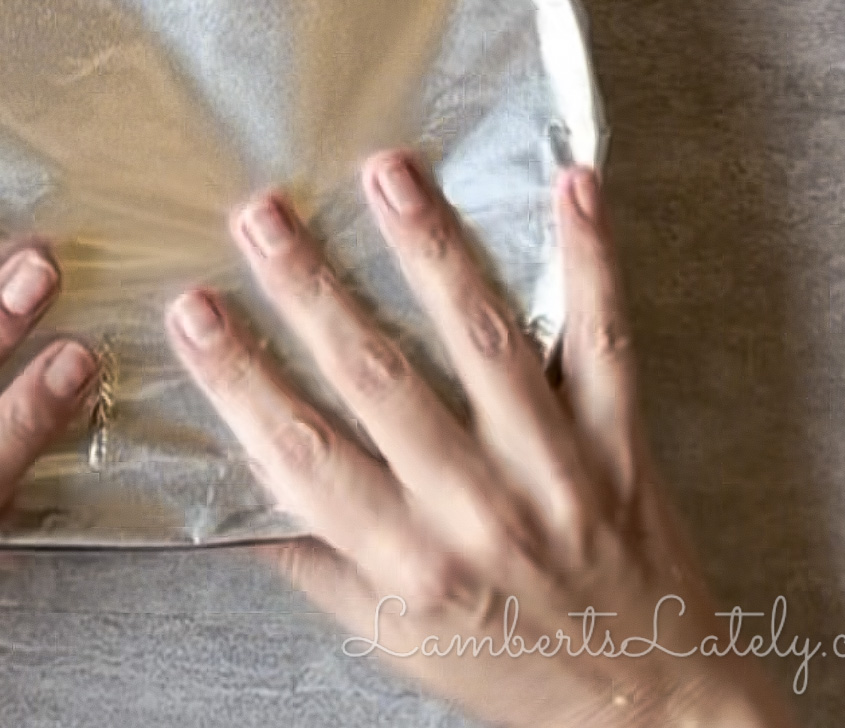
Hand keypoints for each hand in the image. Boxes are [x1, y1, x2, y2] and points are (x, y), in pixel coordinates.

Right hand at [165, 152, 797, 726]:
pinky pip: (605, 340)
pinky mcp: (621, 441)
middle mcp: (479, 512)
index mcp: (411, 565)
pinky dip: (592, 260)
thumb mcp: (390, 639)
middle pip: (379, 380)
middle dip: (311, 288)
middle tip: (260, 214)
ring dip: (430, 248)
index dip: (240, 379)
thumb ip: (316, 559)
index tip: (192, 311)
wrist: (652, 710)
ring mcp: (558, 469)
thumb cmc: (511, 671)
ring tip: (386, 171)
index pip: (301, 455)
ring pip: (484, 341)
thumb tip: (230, 491)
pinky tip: (572, 185)